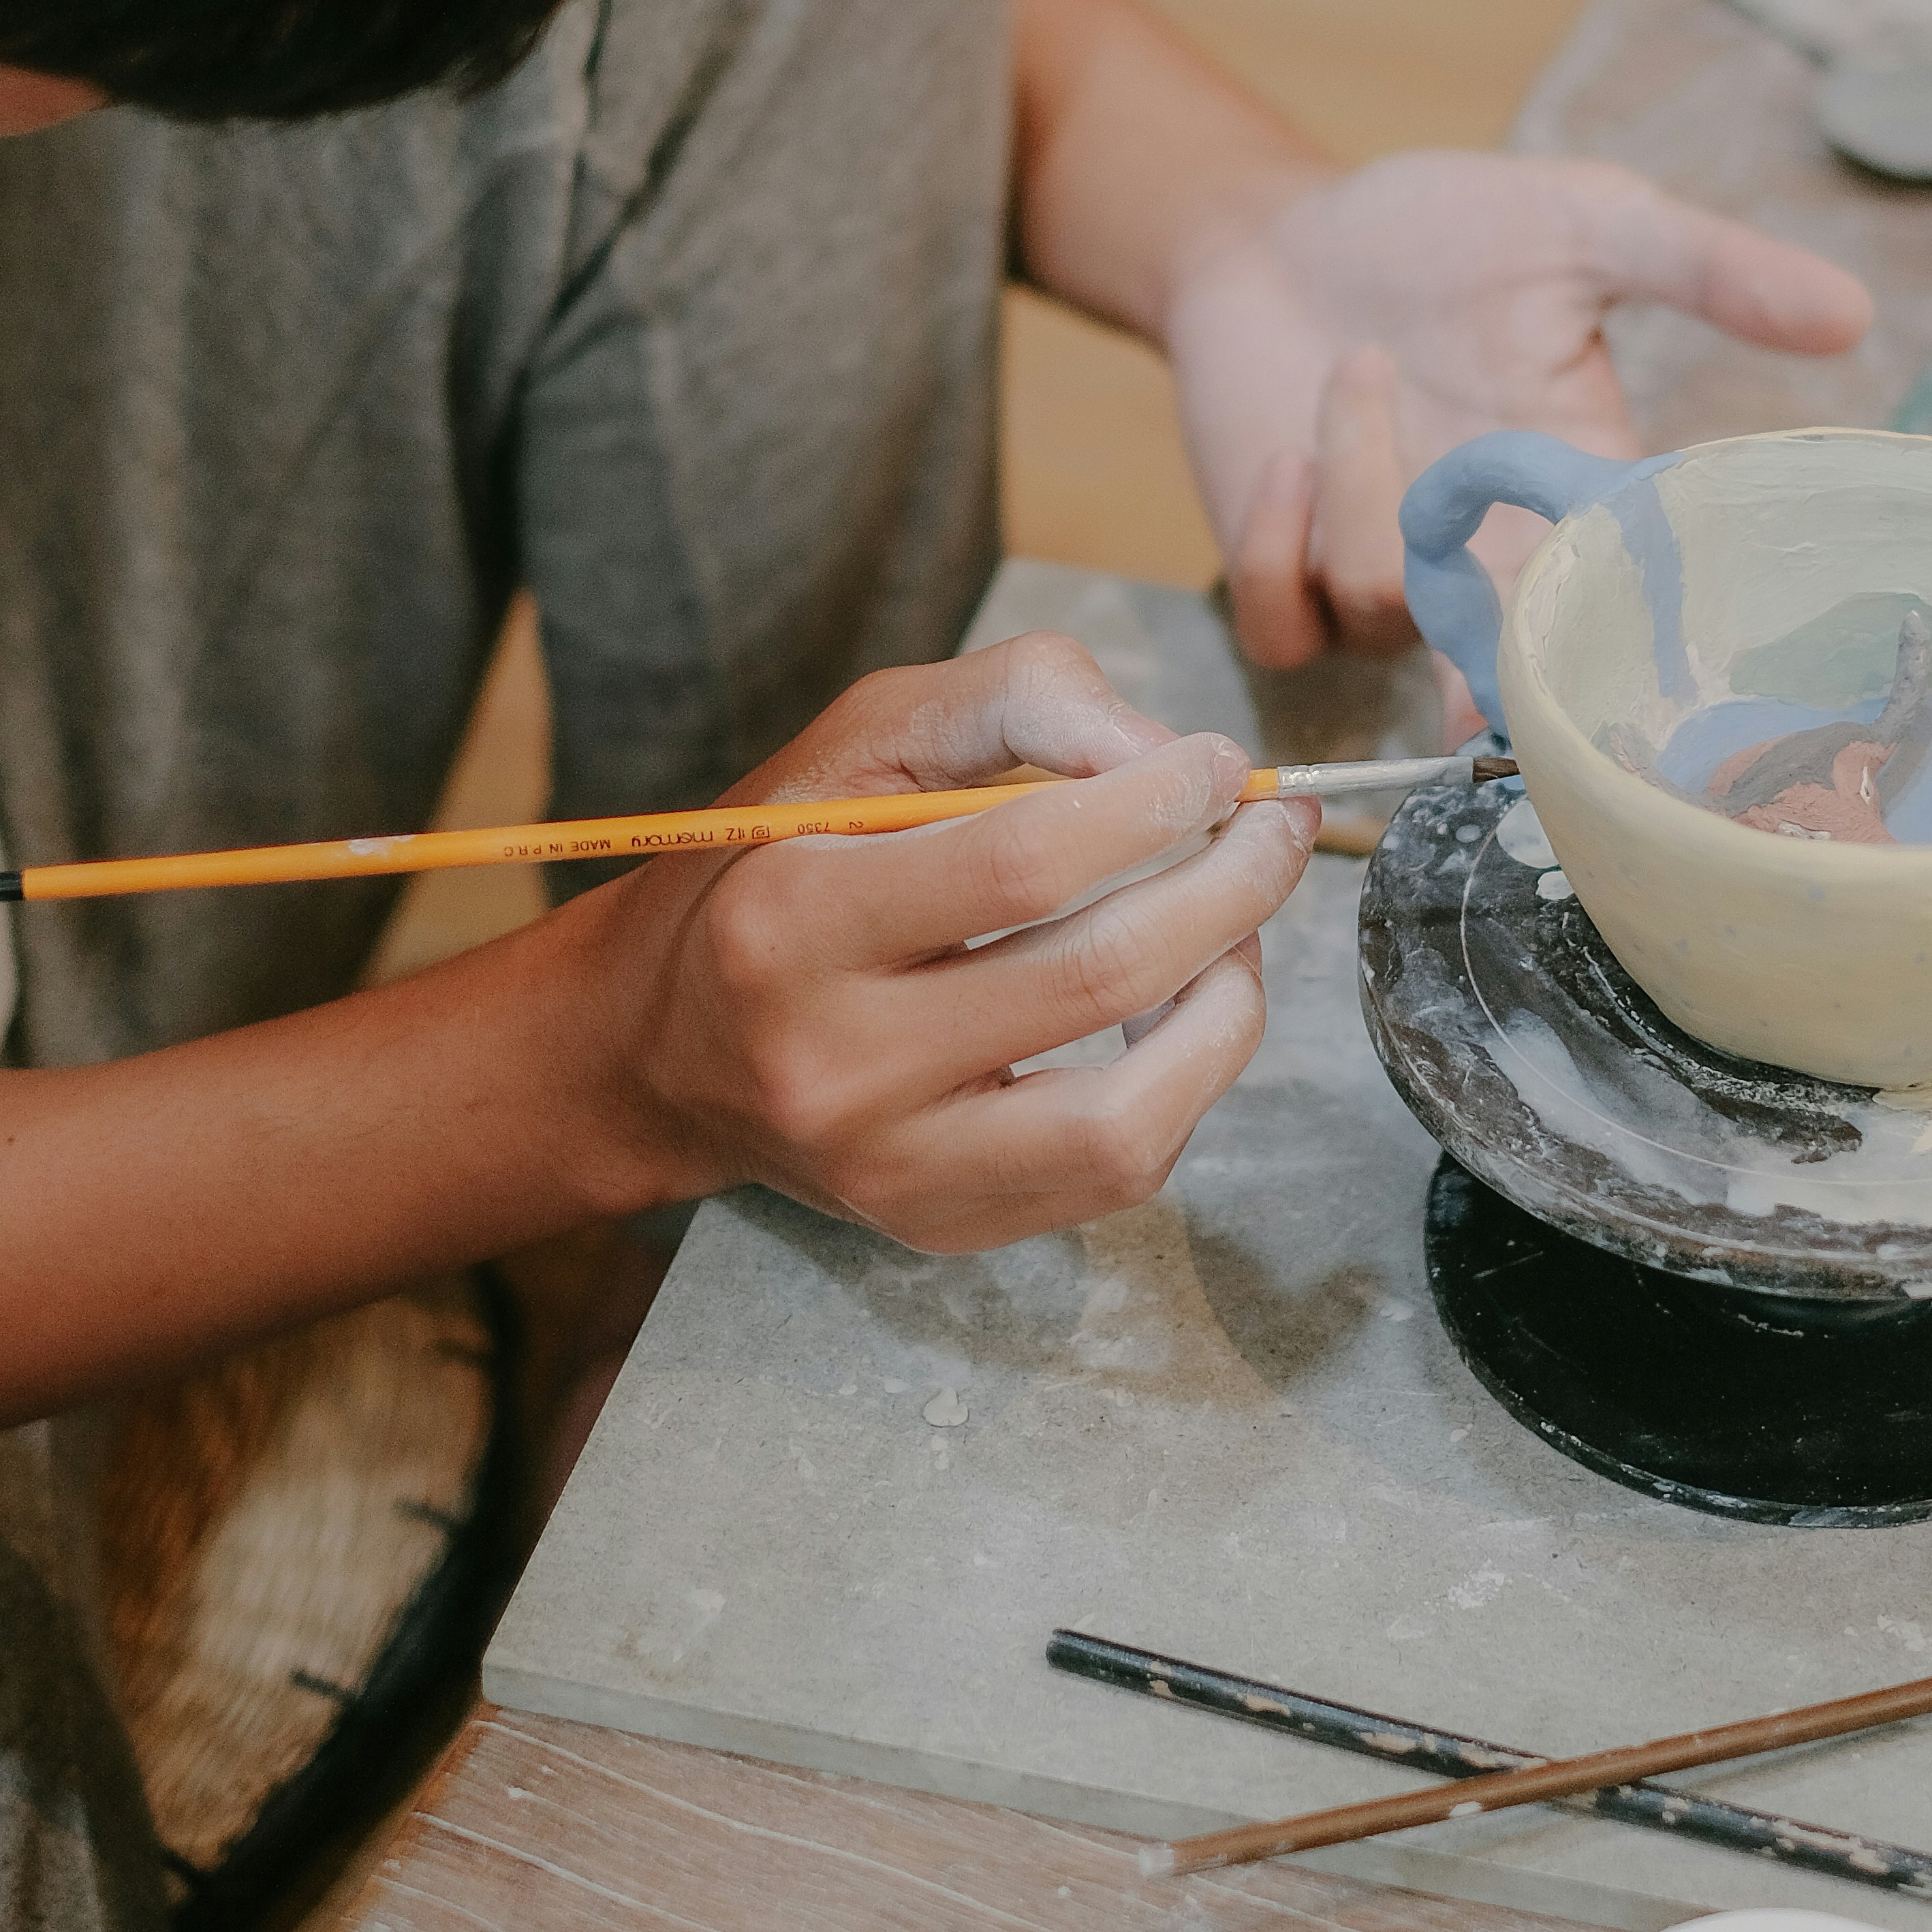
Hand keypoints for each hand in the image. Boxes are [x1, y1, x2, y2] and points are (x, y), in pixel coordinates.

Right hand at [591, 633, 1314, 1252]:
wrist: (657, 1048)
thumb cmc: (775, 862)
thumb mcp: (863, 737)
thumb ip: (1016, 702)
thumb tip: (1166, 754)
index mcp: (794, 920)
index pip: (1023, 861)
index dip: (1155, 802)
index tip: (1219, 764)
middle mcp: (834, 1063)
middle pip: (1097, 979)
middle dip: (1230, 888)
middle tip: (1274, 830)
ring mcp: (889, 1168)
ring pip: (1129, 1119)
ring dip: (1227, 1006)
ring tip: (1237, 932)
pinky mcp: (936, 1229)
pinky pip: (1115, 1175)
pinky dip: (1182, 1083)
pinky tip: (1177, 1011)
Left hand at [1162, 151, 1870, 667]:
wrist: (1279, 230)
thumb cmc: (1439, 229)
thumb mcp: (1589, 224)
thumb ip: (1709, 268)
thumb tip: (1853, 311)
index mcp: (1582, 497)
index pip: (1630, 612)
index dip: (1629, 659)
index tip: (1633, 665)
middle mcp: (1492, 561)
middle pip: (1512, 685)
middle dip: (1501, 689)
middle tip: (1489, 663)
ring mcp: (1383, 581)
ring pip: (1385, 611)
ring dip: (1364, 482)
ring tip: (1359, 363)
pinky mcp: (1282, 574)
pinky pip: (1284, 624)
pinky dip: (1278, 545)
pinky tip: (1284, 452)